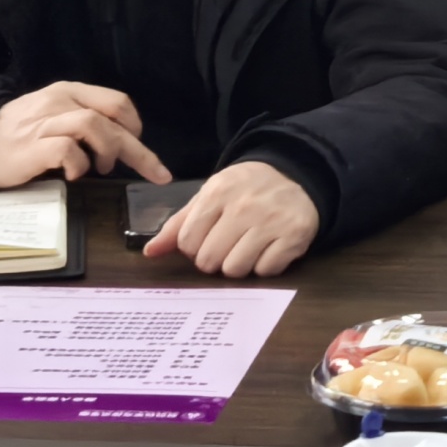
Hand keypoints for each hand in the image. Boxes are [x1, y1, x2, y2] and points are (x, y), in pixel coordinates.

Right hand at [0, 82, 163, 189]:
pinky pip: (67, 150)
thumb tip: (120, 140)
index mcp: (68, 92)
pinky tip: (74, 175)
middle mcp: (58, 102)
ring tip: (101, 169)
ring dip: (108, 151)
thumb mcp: (53, 115)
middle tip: (155, 173)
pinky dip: (79, 164)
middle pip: (112, 118)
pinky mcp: (30, 147)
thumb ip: (84, 119)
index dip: (135, 124)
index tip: (138, 144)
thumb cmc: (18, 134)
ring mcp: (43, 124)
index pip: (116, 102)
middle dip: (140, 149)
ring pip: (93, 125)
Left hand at [142, 161, 316, 276]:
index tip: (207, 239)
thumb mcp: (210, 196)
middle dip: (214, 259)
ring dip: (239, 265)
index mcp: (218, 194)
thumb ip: (179, 224)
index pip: (187, 242)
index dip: (193, 248)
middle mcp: (245, 207)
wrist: (296, 175)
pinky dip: (265, 266)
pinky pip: (267, 271)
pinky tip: (268, 250)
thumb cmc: (246, 189)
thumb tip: (150, 252)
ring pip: (236, 269)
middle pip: (209, 260)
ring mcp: (272, 222)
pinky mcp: (296, 235)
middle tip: (227, 246)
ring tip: (247, 249)